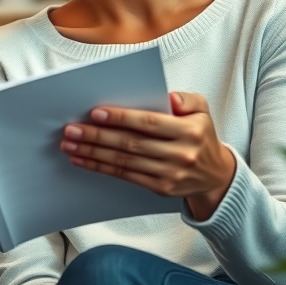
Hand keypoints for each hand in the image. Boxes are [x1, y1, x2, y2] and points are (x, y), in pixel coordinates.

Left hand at [60, 92, 235, 220]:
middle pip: (130, 143)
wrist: (216, 175)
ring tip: (70, 145)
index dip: (121, 118)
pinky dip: (101, 168)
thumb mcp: (203, 110)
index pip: (148, 123)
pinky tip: (83, 160)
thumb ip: (187, 99)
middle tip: (72, 130)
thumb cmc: (201, 134)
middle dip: (97, 136)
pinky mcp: (160, 188)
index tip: (95, 113)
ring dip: (93, 153)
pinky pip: (126, 176)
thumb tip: (168, 97)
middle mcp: (180, 153)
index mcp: (189, 131)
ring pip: (124, 161)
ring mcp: (170, 173)